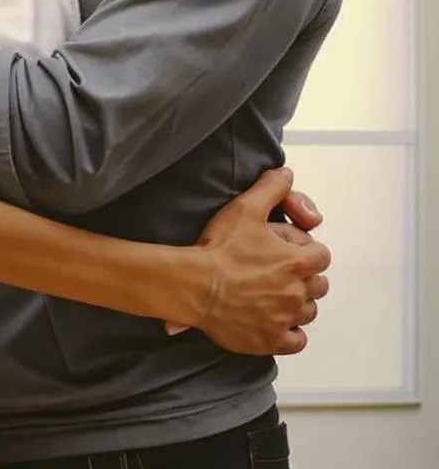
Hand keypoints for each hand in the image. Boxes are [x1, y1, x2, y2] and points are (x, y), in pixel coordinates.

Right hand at [188, 167, 330, 355]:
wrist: (194, 285)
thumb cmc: (219, 248)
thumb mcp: (245, 208)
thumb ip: (271, 188)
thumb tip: (286, 174)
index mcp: (296, 261)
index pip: (322, 256)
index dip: (308, 251)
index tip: (292, 251)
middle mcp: (296, 292)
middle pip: (319, 286)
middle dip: (306, 277)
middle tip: (282, 271)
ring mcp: (285, 319)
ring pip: (309, 312)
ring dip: (298, 303)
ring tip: (277, 294)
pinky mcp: (270, 340)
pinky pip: (297, 341)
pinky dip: (291, 333)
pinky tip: (275, 321)